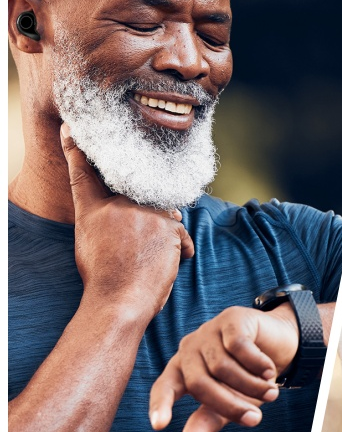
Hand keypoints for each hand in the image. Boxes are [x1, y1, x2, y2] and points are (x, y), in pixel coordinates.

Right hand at [63, 123, 194, 321]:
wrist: (120, 301)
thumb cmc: (104, 277)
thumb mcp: (90, 241)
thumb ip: (105, 217)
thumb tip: (125, 208)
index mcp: (91, 210)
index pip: (83, 174)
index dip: (77, 152)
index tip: (72, 131)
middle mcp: (117, 206)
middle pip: (136, 190)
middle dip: (144, 208)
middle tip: (140, 235)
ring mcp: (143, 214)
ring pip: (162, 210)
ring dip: (163, 227)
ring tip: (151, 253)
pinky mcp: (168, 226)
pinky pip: (178, 230)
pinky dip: (177, 246)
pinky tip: (171, 259)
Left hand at [148, 305, 300, 431]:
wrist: (279, 344)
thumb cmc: (250, 377)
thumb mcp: (232, 401)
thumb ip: (210, 419)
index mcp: (182, 370)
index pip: (164, 388)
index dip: (160, 405)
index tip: (159, 425)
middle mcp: (190, 348)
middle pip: (200, 383)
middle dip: (230, 405)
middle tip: (255, 419)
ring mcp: (208, 331)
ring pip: (222, 367)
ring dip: (251, 386)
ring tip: (271, 395)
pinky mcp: (230, 318)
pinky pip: (239, 346)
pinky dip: (258, 364)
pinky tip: (270, 371)